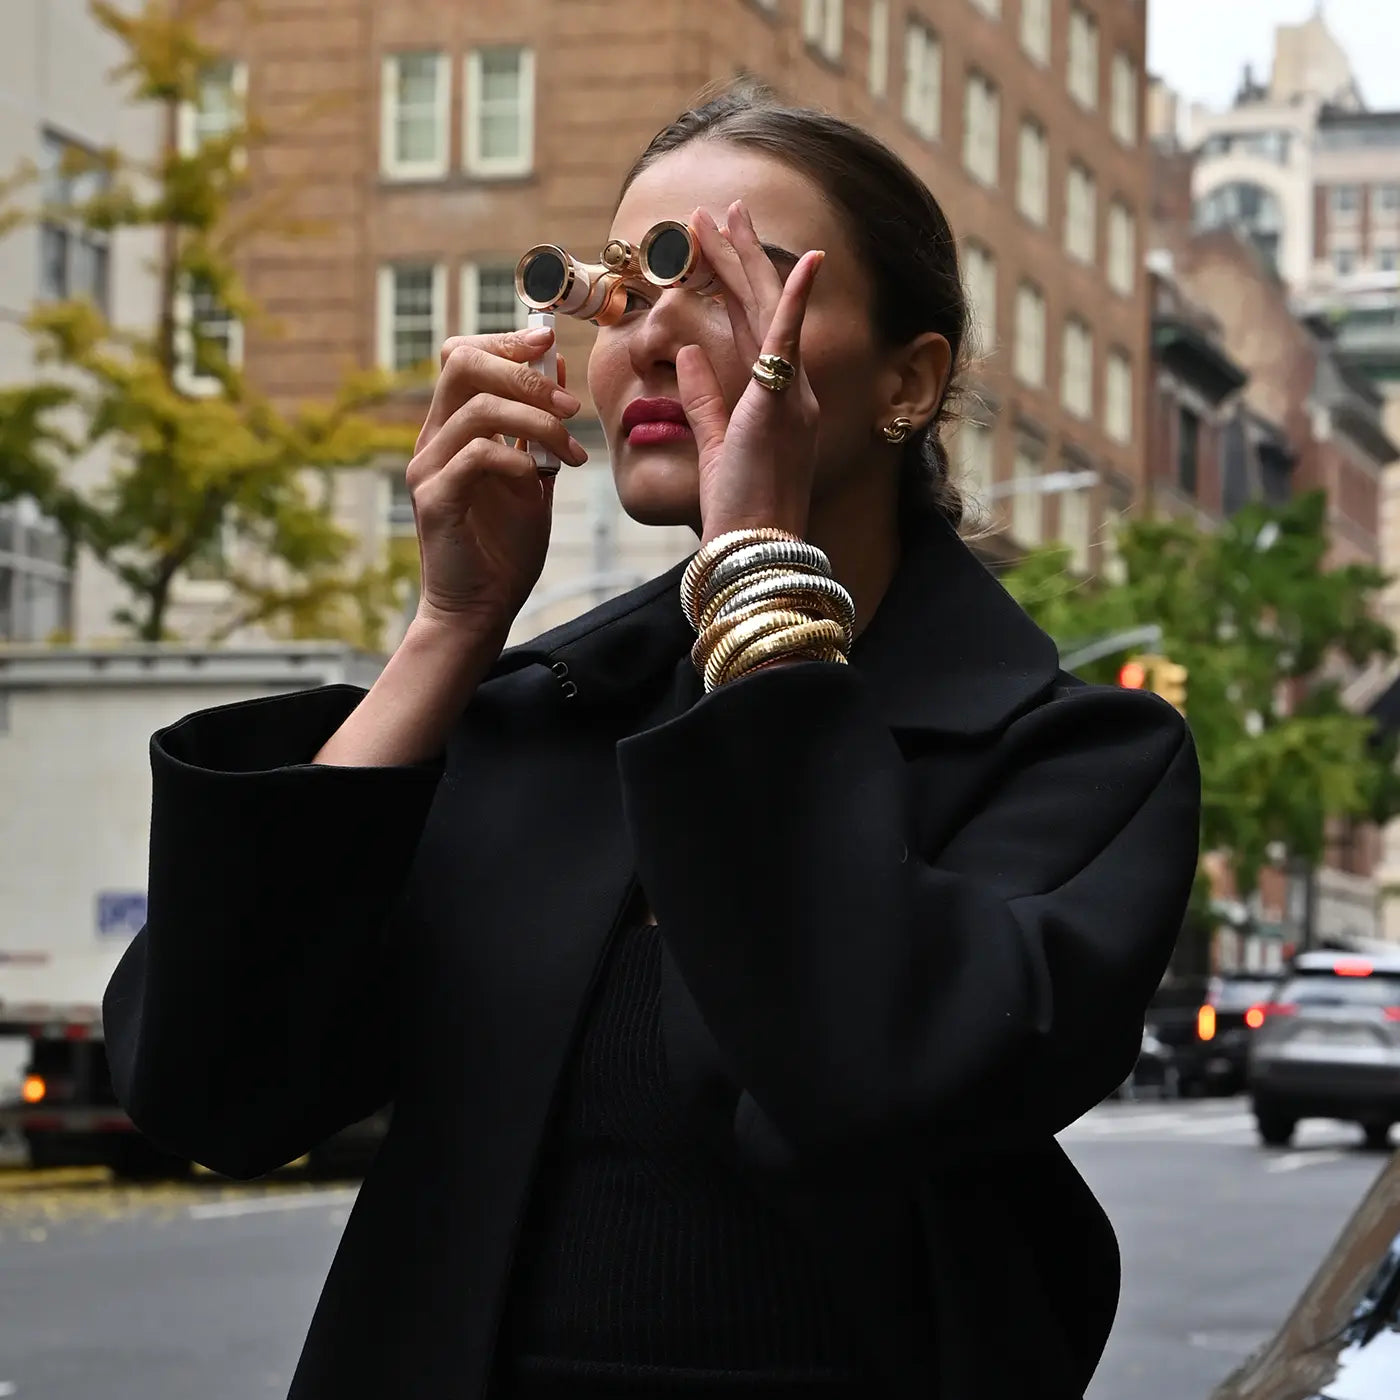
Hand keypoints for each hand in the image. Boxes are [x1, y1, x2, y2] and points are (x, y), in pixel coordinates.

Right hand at [405, 328, 587, 636]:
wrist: (481, 610)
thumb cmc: (504, 548)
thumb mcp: (532, 478)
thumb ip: (539, 430)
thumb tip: (556, 370)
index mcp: (452, 428)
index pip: (463, 356)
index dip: (505, 340)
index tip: (549, 342)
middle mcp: (433, 440)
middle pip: (461, 364)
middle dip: (523, 373)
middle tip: (568, 405)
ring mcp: (428, 469)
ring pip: (477, 409)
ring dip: (535, 422)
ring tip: (569, 451)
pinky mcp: (435, 501)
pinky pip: (476, 456)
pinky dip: (515, 459)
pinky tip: (538, 479)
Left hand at [676, 201, 825, 543]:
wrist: (754, 547)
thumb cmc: (737, 510)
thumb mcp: (714, 444)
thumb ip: (702, 399)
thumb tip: (683, 356)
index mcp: (778, 403)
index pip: (753, 330)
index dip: (732, 287)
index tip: (714, 249)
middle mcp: (794, 392)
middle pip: (764, 310)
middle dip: (740, 258)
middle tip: (721, 212)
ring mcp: (793, 396)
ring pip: (768, 313)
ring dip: (746, 262)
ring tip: (723, 217)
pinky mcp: (784, 405)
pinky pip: (791, 343)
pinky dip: (796, 299)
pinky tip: (802, 259)